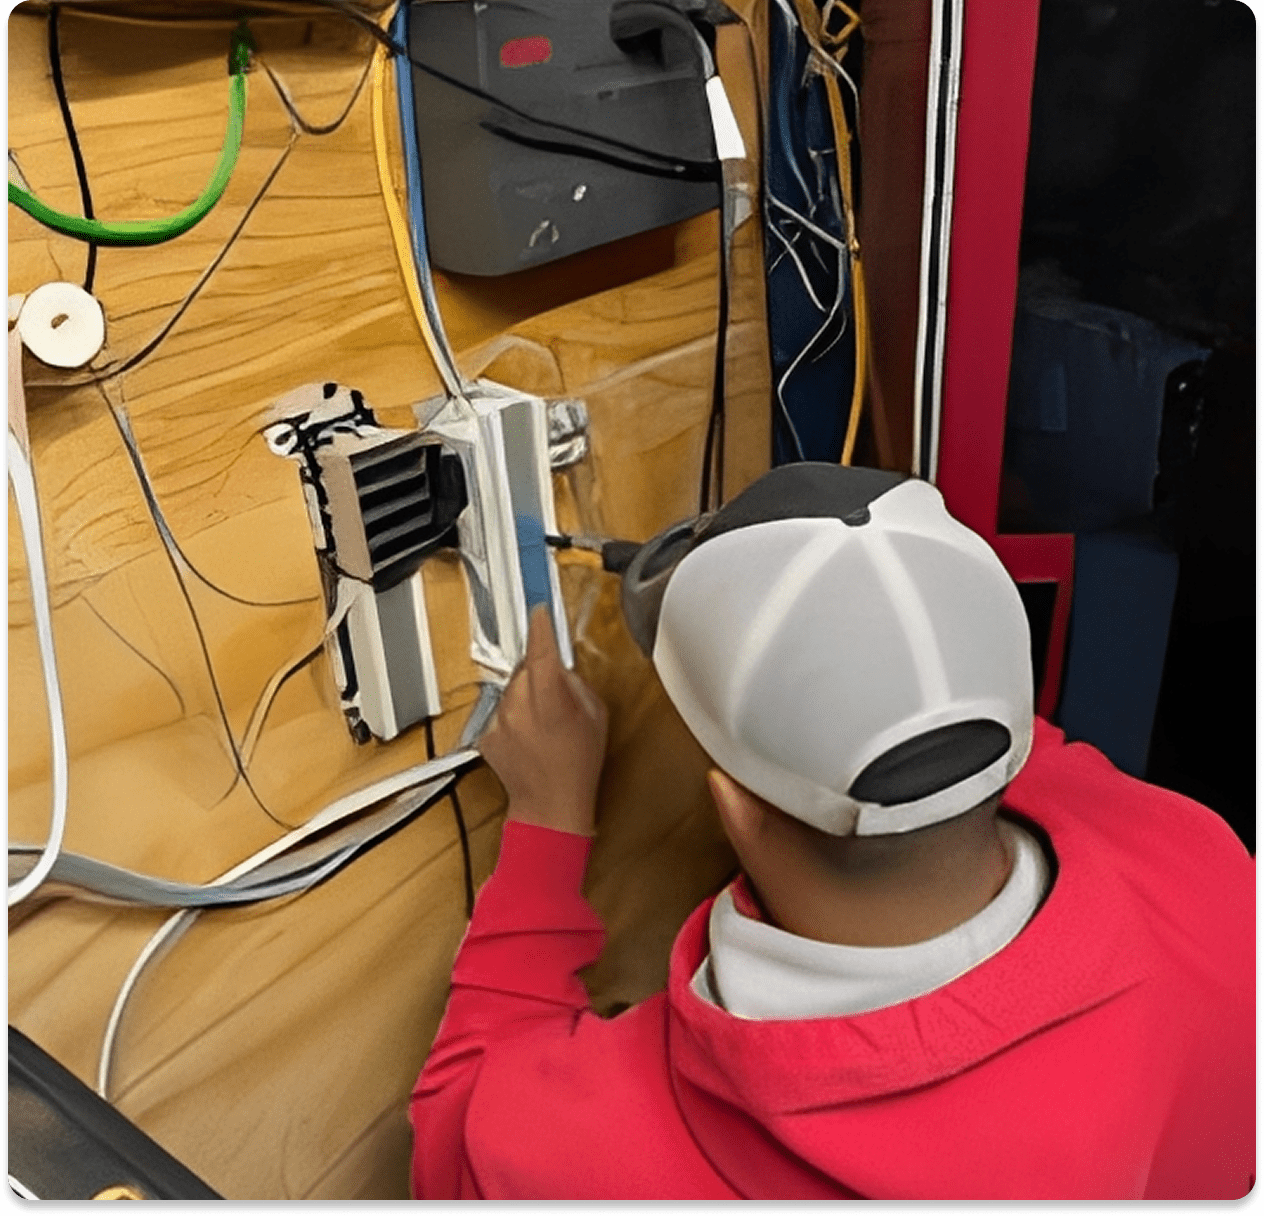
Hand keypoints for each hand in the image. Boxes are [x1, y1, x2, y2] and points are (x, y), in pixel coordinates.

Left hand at [480, 606, 608, 835]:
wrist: (550, 806)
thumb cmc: (578, 767)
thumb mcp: (596, 719)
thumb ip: (577, 687)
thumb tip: (561, 670)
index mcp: (551, 701)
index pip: (542, 652)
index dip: (541, 628)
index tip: (539, 612)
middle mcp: (521, 708)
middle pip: (525, 669)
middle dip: (539, 673)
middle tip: (556, 697)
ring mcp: (501, 722)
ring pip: (511, 690)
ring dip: (525, 696)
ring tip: (544, 724)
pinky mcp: (487, 734)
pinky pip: (501, 711)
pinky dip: (514, 717)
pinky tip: (529, 737)